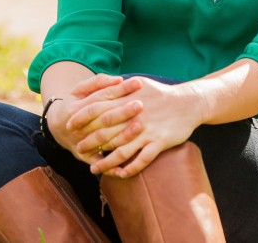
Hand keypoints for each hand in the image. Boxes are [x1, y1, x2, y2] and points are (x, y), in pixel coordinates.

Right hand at [46, 73, 143, 163]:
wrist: (57, 127)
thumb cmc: (75, 104)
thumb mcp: (79, 89)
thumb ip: (98, 82)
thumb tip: (119, 79)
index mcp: (77, 106)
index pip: (101, 96)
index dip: (119, 90)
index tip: (138, 83)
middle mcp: (79, 126)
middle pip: (103, 118)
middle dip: (122, 111)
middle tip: (141, 104)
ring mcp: (82, 142)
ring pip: (103, 140)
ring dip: (122, 135)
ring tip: (140, 126)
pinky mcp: (85, 158)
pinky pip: (99, 164)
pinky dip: (110, 167)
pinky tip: (125, 168)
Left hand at [67, 77, 203, 177]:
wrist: (188, 102)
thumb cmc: (160, 93)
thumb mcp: (138, 83)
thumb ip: (118, 86)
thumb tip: (100, 85)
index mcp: (127, 100)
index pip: (97, 109)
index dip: (82, 118)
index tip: (69, 126)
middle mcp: (134, 116)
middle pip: (105, 132)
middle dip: (89, 142)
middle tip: (77, 149)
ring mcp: (146, 131)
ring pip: (121, 150)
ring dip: (105, 162)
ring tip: (93, 169)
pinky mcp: (159, 142)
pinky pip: (142, 159)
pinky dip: (129, 168)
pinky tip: (120, 174)